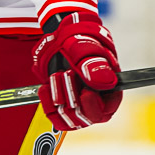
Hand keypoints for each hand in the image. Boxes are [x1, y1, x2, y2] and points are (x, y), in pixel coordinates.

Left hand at [31, 12, 122, 130]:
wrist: (60, 36)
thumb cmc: (79, 38)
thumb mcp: (86, 47)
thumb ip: (94, 64)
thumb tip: (105, 81)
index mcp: (109, 88)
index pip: (106, 111)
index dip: (94, 106)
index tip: (85, 92)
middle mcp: (95, 100)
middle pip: (86, 117)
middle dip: (72, 97)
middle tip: (65, 74)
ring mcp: (77, 103)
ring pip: (69, 118)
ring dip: (59, 97)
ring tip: (56, 75)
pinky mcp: (61, 104)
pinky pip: (54, 116)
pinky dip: (47, 103)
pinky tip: (45, 88)